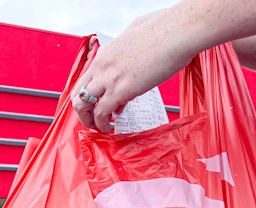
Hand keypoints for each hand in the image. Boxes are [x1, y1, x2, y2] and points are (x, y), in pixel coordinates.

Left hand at [71, 10, 192, 131]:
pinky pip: (101, 113)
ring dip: (89, 120)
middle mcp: (102, 65)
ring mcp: (109, 77)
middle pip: (78, 93)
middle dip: (82, 111)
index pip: (85, 79)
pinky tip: (109, 127)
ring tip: (100, 127)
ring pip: (83, 104)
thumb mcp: (135, 41)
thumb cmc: (165, 32)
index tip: (96, 105)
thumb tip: (128, 73)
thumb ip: (128, 56)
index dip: (88, 96)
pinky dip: (102, 124)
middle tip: (92, 120)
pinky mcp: (121, 90)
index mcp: (105, 53)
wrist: (177, 32)